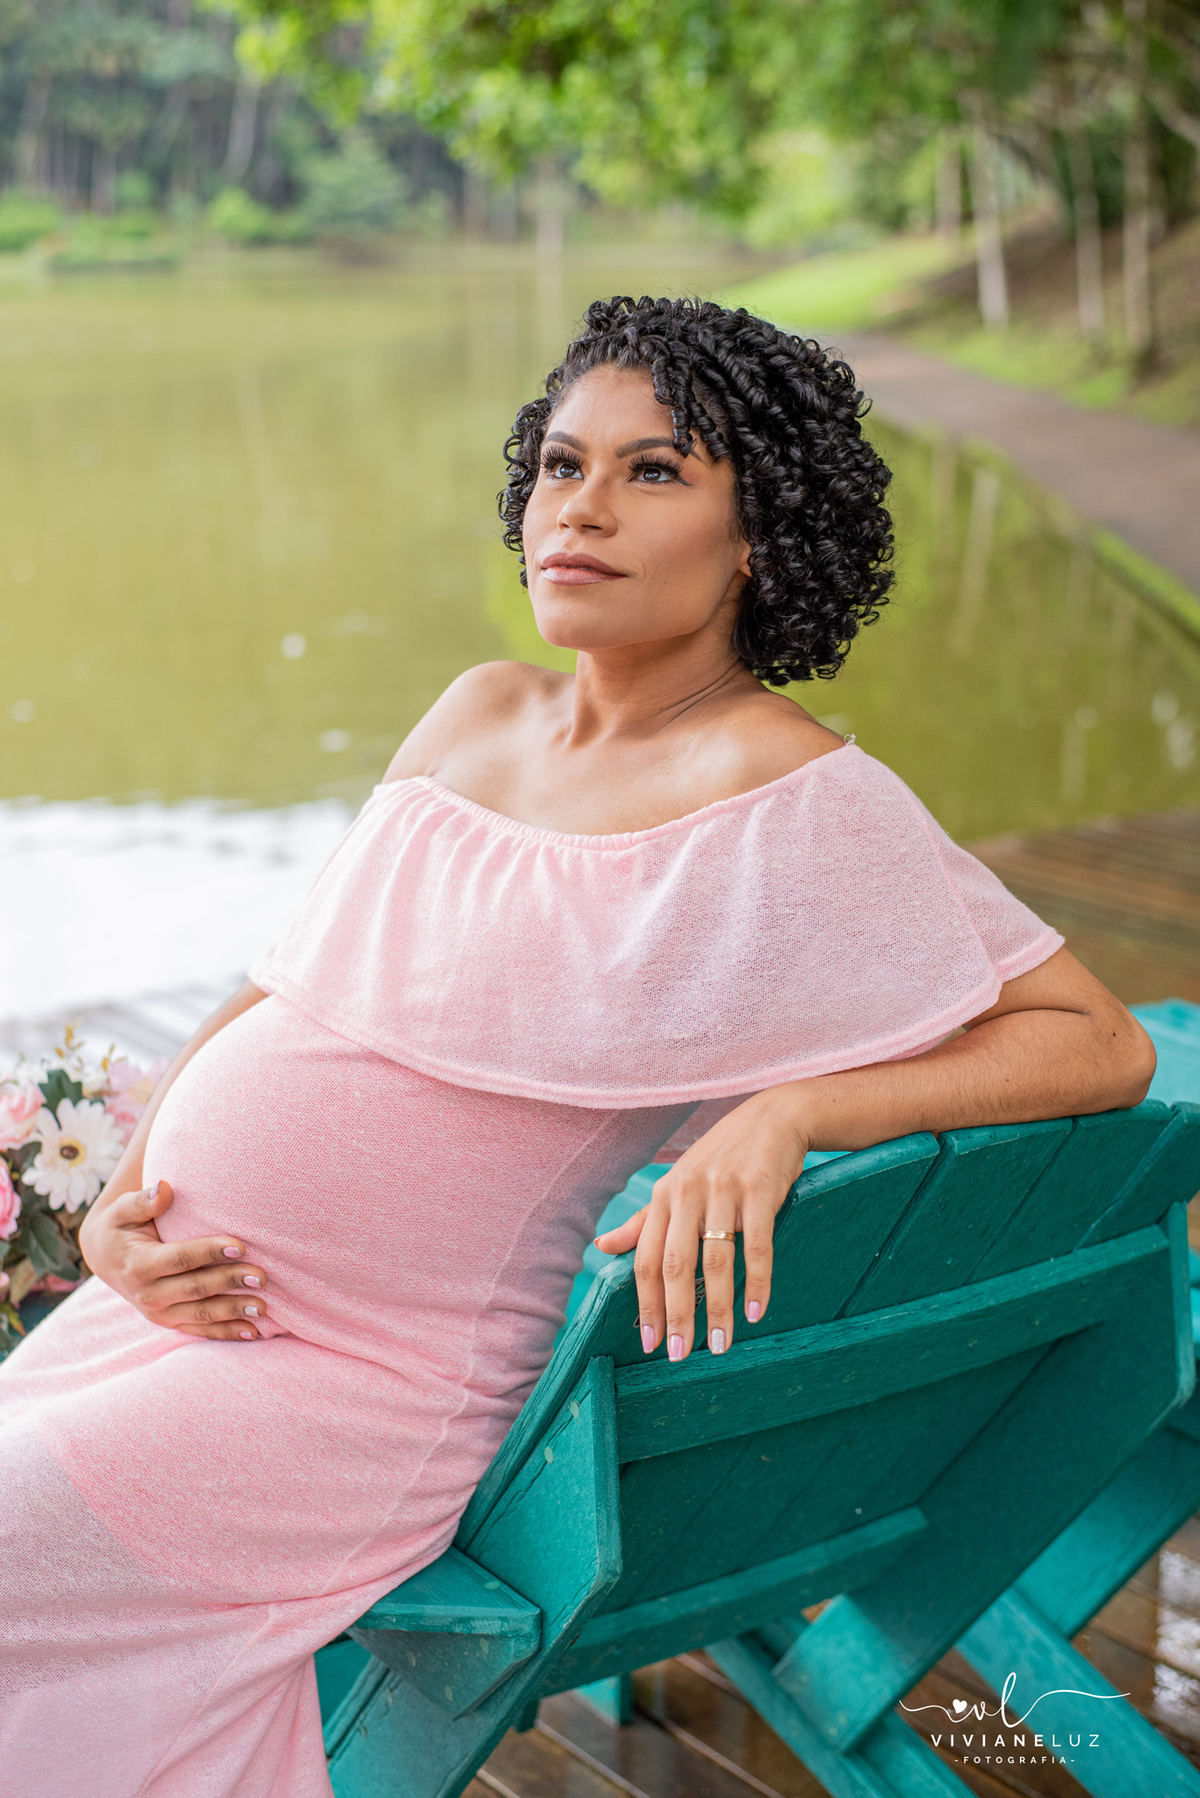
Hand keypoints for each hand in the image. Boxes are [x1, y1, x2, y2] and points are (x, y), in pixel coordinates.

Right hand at [79, 1180, 269, 1340]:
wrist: (105, 1258)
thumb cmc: (122, 1226)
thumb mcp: (123, 1210)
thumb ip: (143, 1200)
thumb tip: (164, 1187)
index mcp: (138, 1265)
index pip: (180, 1259)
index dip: (209, 1253)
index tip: (239, 1246)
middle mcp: (148, 1294)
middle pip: (195, 1289)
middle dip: (229, 1282)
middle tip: (261, 1276)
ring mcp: (159, 1313)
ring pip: (201, 1315)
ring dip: (233, 1312)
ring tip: (264, 1306)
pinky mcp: (170, 1322)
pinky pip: (200, 1330)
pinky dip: (226, 1332)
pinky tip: (253, 1331)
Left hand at [594, 1088, 809, 1362]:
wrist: (773, 1118)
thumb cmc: (721, 1158)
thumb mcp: (677, 1184)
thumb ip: (642, 1220)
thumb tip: (601, 1247)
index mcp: (664, 1196)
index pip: (647, 1259)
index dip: (647, 1303)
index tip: (650, 1343)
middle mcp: (688, 1193)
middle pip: (676, 1264)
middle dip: (677, 1314)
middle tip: (679, 1354)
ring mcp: (725, 1190)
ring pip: (716, 1261)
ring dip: (718, 1308)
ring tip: (720, 1345)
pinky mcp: (760, 1189)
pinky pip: (757, 1245)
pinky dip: (756, 1282)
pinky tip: (756, 1312)